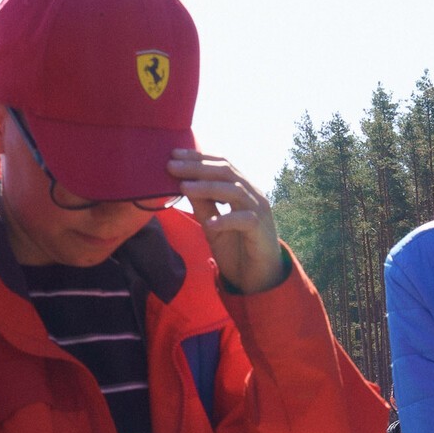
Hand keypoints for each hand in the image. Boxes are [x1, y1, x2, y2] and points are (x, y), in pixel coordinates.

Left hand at [169, 150, 285, 293]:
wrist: (259, 278)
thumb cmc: (236, 249)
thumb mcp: (212, 225)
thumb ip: (203, 205)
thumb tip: (182, 184)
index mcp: (242, 189)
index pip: (221, 165)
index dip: (198, 157)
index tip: (174, 154)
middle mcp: (252, 195)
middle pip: (226, 172)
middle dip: (197, 167)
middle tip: (172, 166)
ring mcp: (259, 211)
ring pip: (234, 191)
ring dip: (207, 188)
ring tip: (184, 187)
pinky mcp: (261, 230)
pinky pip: (244, 220)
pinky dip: (225, 220)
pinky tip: (209, 223)